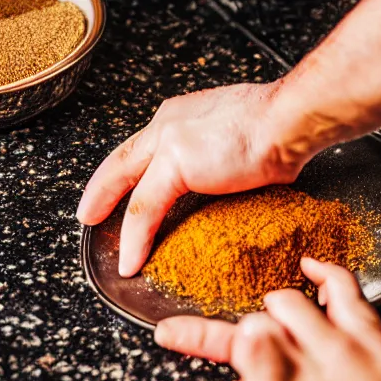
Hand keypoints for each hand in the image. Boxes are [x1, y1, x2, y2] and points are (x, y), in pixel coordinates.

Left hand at [76, 83, 302, 276]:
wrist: (293, 119)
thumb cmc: (281, 130)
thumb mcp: (238, 145)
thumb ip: (217, 163)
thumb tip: (224, 186)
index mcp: (182, 118)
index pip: (142, 149)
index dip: (123, 174)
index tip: (112, 192)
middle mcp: (169, 123)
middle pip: (122, 163)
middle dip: (101, 192)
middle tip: (88, 215)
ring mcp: (169, 140)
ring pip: (129, 188)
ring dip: (117, 224)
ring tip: (113, 252)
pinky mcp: (174, 163)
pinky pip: (145, 209)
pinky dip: (136, 238)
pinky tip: (132, 261)